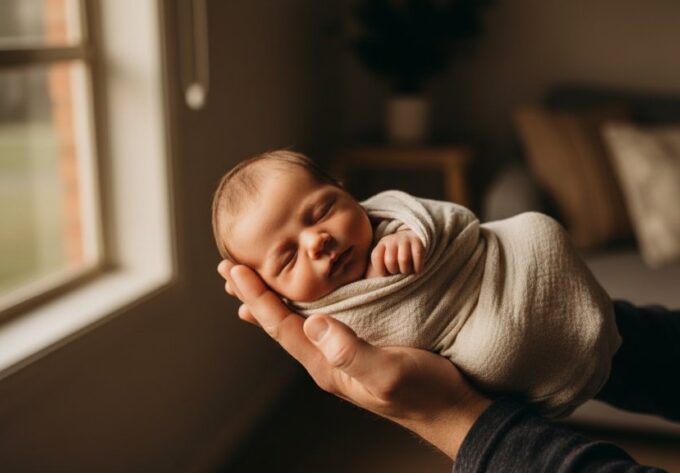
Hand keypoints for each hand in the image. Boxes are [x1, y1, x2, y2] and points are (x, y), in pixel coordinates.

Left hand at [217, 260, 489, 458]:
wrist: (450, 408)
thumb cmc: (423, 392)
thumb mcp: (387, 372)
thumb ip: (350, 351)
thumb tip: (313, 323)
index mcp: (327, 365)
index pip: (281, 326)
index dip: (257, 297)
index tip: (234, 270)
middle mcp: (328, 358)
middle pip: (281, 322)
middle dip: (255, 295)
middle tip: (228, 269)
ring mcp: (343, 353)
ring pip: (298, 320)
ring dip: (275, 297)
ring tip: (254, 278)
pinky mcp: (360, 344)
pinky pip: (321, 318)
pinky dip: (304, 301)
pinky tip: (306, 294)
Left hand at [366, 229, 424, 277]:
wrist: (411, 242)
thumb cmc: (394, 259)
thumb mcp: (381, 262)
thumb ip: (371, 273)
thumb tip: (356, 289)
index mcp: (381, 245)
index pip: (376, 257)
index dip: (381, 270)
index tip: (385, 274)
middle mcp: (392, 239)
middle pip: (390, 261)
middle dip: (394, 271)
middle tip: (397, 272)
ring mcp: (405, 239)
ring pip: (404, 260)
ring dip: (406, 270)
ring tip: (406, 271)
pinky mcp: (418, 242)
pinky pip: (418, 257)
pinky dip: (417, 268)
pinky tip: (416, 270)